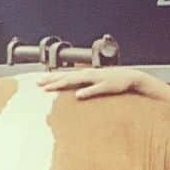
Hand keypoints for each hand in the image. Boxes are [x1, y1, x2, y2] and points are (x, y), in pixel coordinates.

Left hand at [37, 67, 157, 99]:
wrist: (131, 77)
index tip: (39, 82)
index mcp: (85, 74)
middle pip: (66, 76)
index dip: (52, 78)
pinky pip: (95, 89)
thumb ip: (85, 88)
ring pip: (76, 81)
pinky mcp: (106, 85)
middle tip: (38, 84)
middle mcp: (88, 74)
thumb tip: (74, 94)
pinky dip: (87, 91)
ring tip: (50, 88)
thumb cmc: (112, 82)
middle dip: (51, 80)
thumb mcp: (96, 84)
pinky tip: (78, 95)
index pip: (65, 75)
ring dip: (63, 83)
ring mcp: (96, 79)